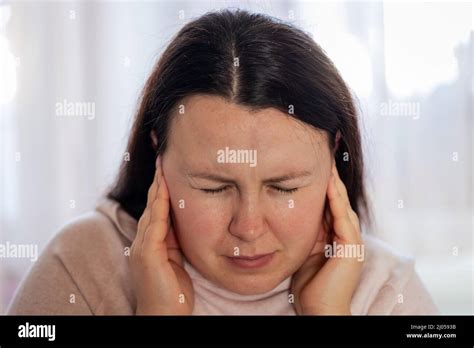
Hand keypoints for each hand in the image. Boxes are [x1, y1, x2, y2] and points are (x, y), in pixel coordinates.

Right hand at [129, 156, 193, 314]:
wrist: (165, 318)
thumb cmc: (173, 293)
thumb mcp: (177, 261)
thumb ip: (177, 241)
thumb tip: (182, 221)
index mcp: (152, 242)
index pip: (158, 208)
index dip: (163, 187)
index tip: (168, 166)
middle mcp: (143, 241)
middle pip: (153, 203)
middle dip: (158, 179)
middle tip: (162, 154)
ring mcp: (142, 247)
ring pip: (153, 209)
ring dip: (159, 186)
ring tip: (163, 164)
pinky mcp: (147, 254)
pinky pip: (156, 223)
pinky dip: (160, 204)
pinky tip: (165, 189)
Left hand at [291, 162, 363, 314]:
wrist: (319, 310)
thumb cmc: (310, 286)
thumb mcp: (305, 253)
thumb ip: (306, 235)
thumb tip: (292, 216)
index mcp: (336, 238)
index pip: (330, 206)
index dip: (323, 188)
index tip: (314, 168)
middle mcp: (347, 237)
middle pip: (338, 202)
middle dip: (331, 180)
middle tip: (323, 157)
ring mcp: (352, 241)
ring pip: (342, 206)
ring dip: (334, 185)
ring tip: (327, 164)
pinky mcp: (351, 247)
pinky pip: (343, 218)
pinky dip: (336, 201)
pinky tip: (329, 184)